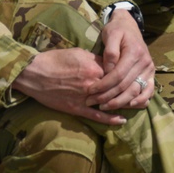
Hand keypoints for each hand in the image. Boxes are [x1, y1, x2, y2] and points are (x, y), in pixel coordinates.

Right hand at [11, 47, 126, 124]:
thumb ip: (95, 59)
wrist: (35, 74)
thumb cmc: (55, 60)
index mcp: (94, 67)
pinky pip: (97, 115)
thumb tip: (108, 63)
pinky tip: (121, 119)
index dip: (124, 73)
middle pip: (116, 87)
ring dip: (123, 104)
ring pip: (109, 102)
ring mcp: (85, 98)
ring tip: (136, 105)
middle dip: (128, 89)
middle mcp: (93, 83)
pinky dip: (110, 118)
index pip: (116, 71)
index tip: (132, 73)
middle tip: (139, 89)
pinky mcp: (77, 108)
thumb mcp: (78, 53)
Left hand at [86, 9, 154, 110]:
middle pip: (126, 86)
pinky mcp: (150, 74)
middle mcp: (145, 62)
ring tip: (105, 106)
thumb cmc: (117, 30)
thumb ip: (110, 52)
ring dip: (120, 102)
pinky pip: (148, 91)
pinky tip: (129, 106)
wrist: (129, 26)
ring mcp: (149, 69)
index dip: (104, 85)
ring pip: (135, 91)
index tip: (90, 91)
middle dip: (108, 96)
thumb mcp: (111, 35)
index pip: (118, 75)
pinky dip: (140, 101)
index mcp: (134, 52)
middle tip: (93, 102)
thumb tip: (108, 70)